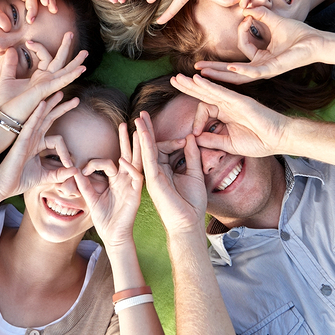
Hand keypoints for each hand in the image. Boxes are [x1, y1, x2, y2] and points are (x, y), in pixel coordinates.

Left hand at [0, 32, 86, 121]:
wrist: (5, 117)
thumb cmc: (6, 103)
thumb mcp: (6, 79)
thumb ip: (10, 65)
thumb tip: (11, 50)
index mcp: (38, 78)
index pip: (45, 56)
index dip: (39, 47)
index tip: (29, 42)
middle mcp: (46, 81)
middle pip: (60, 62)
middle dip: (66, 48)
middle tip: (70, 33)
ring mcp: (48, 86)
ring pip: (65, 71)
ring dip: (76, 62)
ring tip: (85, 52)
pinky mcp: (46, 91)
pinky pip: (62, 81)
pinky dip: (72, 75)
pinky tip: (81, 69)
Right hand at [0, 94, 80, 199]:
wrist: (3, 187)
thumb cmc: (20, 180)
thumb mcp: (45, 177)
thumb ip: (60, 174)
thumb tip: (75, 172)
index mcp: (37, 144)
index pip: (56, 140)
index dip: (65, 152)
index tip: (71, 165)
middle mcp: (33, 138)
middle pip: (49, 118)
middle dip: (61, 108)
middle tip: (75, 99)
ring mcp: (26, 137)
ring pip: (40, 116)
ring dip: (51, 104)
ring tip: (61, 93)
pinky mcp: (20, 140)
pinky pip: (30, 124)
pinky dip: (37, 113)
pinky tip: (43, 103)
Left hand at [72, 123, 143, 249]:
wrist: (113, 237)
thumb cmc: (105, 219)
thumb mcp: (91, 199)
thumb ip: (84, 185)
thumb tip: (74, 172)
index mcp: (117, 180)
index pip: (110, 162)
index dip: (95, 163)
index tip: (83, 171)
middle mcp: (126, 180)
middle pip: (129, 154)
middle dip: (129, 138)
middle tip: (130, 121)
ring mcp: (132, 186)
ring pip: (136, 161)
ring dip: (137, 146)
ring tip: (138, 130)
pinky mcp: (135, 194)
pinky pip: (135, 177)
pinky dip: (130, 168)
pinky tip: (124, 160)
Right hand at [134, 111, 206, 234]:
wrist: (190, 222)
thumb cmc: (192, 202)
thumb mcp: (195, 173)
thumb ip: (192, 155)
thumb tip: (191, 137)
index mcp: (166, 169)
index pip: (164, 148)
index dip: (174, 140)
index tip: (187, 139)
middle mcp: (157, 171)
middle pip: (151, 146)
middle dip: (147, 129)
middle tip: (142, 113)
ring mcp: (153, 175)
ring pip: (146, 150)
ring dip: (143, 134)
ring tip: (139, 119)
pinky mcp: (152, 180)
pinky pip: (148, 159)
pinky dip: (145, 145)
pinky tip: (142, 133)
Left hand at [169, 74, 285, 157]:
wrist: (279, 140)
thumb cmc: (259, 142)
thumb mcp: (229, 144)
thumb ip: (212, 141)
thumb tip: (194, 139)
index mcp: (225, 114)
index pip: (205, 110)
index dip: (196, 121)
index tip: (195, 134)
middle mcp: (228, 105)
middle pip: (203, 93)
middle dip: (187, 87)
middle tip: (174, 80)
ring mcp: (234, 101)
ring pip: (209, 89)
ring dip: (193, 84)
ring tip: (179, 78)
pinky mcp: (240, 101)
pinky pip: (221, 91)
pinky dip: (208, 86)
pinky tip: (197, 80)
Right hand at [194, 7, 334, 83]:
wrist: (316, 40)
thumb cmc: (298, 33)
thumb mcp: (274, 20)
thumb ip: (259, 14)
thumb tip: (246, 6)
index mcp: (261, 57)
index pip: (242, 47)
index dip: (242, 31)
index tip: (248, 16)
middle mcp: (261, 66)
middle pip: (232, 70)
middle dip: (213, 69)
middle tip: (195, 69)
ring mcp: (266, 70)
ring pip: (239, 75)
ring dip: (220, 73)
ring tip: (204, 72)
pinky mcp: (273, 70)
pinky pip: (254, 72)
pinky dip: (242, 69)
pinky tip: (232, 68)